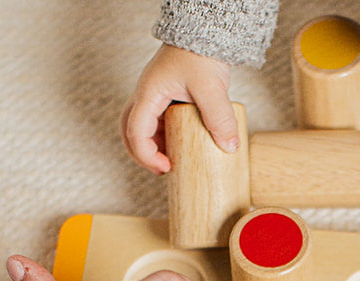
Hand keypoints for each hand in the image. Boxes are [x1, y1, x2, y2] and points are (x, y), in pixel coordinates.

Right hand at [121, 44, 238, 172]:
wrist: (205, 31)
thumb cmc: (201, 53)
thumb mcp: (211, 88)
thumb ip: (219, 118)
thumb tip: (229, 148)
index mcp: (149, 93)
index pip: (135, 131)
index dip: (146, 155)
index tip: (166, 167)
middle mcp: (147, 95)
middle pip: (130, 131)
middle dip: (142, 154)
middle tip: (163, 170)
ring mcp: (156, 95)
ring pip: (143, 126)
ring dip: (154, 146)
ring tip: (173, 161)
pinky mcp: (168, 95)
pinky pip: (159, 121)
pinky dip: (165, 136)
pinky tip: (182, 146)